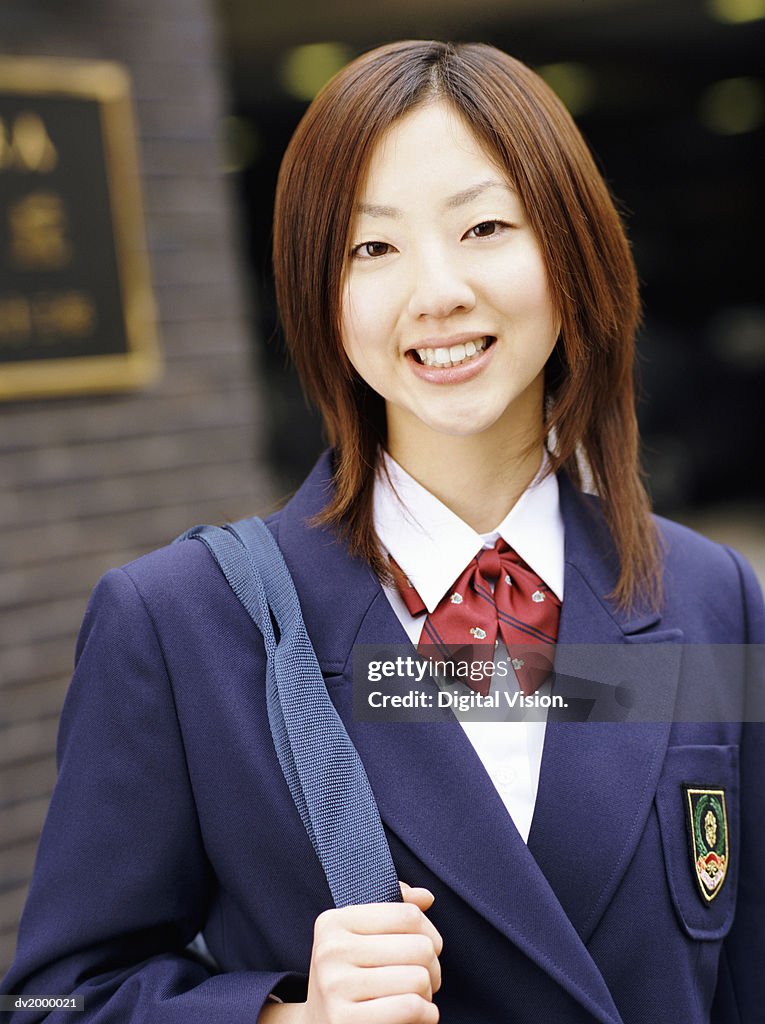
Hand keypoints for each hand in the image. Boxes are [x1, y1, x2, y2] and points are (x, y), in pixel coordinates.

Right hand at [299, 880, 442, 1022]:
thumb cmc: (349, 979)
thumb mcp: (360, 938)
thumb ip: (393, 910)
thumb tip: (425, 896)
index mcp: (334, 922)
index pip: (408, 915)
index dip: (429, 933)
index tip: (426, 949)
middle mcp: (330, 950)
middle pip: (419, 947)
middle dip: (432, 967)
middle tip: (423, 979)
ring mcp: (335, 987)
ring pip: (418, 978)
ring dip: (427, 993)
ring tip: (414, 997)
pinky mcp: (345, 1020)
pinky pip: (410, 1007)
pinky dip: (426, 1014)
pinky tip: (418, 1015)